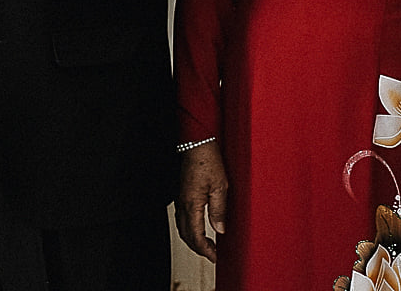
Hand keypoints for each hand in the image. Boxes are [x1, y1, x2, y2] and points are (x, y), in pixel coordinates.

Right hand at [176, 140, 227, 262]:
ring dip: (193, 240)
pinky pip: (181, 218)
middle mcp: (182, 203)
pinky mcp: (181, 193)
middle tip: (212, 255)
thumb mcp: (220, 186)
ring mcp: (180, 198)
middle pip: (186, 235)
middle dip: (198, 249)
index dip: (205, 250)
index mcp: (192, 203)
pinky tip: (199, 228)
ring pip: (182, 227)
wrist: (195, 143)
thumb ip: (219, 210)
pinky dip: (189, 229)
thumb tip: (220, 230)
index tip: (215, 257)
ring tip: (207, 245)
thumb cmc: (208, 159)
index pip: (195, 235)